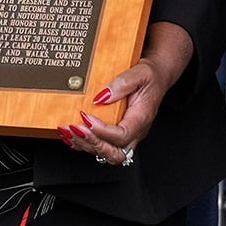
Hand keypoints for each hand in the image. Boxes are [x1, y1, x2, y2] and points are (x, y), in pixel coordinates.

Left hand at [61, 21, 192, 160]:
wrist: (157, 77)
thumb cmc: (151, 77)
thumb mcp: (140, 72)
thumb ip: (122, 83)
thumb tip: (101, 97)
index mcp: (141, 118)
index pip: (123, 135)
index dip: (102, 131)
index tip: (85, 117)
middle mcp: (135, 131)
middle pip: (116, 153)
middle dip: (93, 143)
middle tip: (75, 128)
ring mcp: (127, 136)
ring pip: (107, 153)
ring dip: (85, 144)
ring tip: (68, 131)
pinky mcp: (118, 135)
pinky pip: (102, 147)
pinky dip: (83, 144)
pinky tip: (70, 136)